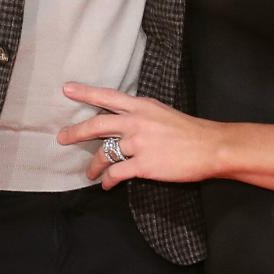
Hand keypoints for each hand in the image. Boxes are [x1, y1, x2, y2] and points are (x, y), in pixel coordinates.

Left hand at [59, 83, 219, 188]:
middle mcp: (136, 122)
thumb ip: (141, 114)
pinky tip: (107, 184)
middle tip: (62, 137)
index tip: (67, 89)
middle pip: (97, 124)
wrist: (211, 147)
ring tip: (90, 173)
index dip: (85, 93)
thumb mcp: (162, 112)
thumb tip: (123, 119)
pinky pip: (117, 173)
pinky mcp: (143, 165)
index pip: (107, 97)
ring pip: (104, 153)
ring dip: (94, 165)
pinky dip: (109, 180)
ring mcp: (139, 143)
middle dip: (76, 132)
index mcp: (141, 106)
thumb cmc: (189, 131)